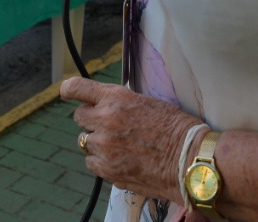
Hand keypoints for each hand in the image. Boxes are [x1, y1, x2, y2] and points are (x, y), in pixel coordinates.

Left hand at [60, 77, 203, 202]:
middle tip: (109, 125)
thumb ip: (119, 104)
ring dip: (98, 142)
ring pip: (85, 141)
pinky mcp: (108, 170)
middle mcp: (106, 120)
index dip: (69, 90)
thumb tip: (104, 106)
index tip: (66, 93)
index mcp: (116, 98)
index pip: (77, 88)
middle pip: (79, 116)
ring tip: (120, 145)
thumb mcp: (146, 103)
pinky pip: (92, 162)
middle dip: (91, 119)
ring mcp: (105, 147)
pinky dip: (102, 162)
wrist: (190, 159)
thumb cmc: (176, 129)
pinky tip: (120, 159)